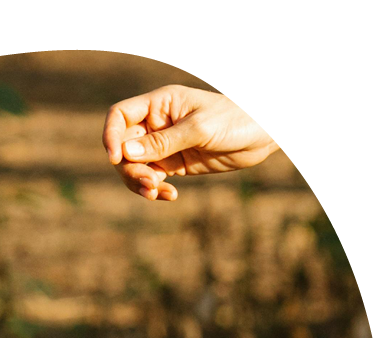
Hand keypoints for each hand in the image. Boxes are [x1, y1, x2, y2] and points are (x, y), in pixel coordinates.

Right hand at [102, 85, 278, 200]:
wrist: (263, 136)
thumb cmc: (236, 120)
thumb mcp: (199, 129)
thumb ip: (163, 142)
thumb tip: (126, 152)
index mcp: (160, 104)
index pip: (120, 116)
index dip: (111, 136)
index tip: (115, 158)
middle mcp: (156, 123)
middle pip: (123, 148)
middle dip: (131, 169)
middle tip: (149, 184)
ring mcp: (163, 145)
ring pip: (134, 168)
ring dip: (140, 183)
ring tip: (158, 193)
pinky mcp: (172, 165)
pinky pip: (151, 180)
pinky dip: (155, 191)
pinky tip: (170, 196)